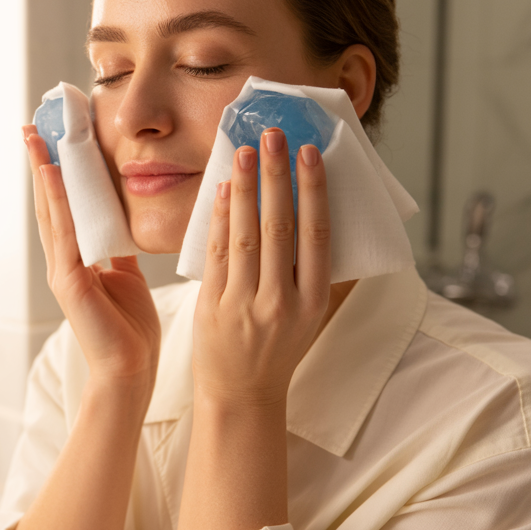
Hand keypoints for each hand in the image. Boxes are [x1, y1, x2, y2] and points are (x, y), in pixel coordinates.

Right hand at [23, 125, 161, 386]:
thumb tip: (122, 226)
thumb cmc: (130, 328)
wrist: (131, 369)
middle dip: (41, 163)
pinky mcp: (69, 281)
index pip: (64, 206)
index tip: (54, 138)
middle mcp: (63, 261)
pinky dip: (56, 202)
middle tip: (33, 126)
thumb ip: (118, 251)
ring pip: (50, 211)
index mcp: (76, 259)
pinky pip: (63, 233)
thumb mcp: (127, 276)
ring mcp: (62, 270)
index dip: (57, 172)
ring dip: (42, 173)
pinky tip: (52, 176)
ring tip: (35, 138)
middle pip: (49, 202)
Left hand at [193, 128, 331, 405]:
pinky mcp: (213, 306)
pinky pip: (217, 253)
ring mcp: (245, 305)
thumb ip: (309, 269)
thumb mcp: (308, 313)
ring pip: (246, 235)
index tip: (310, 154)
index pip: (317, 235)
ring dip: (247, 187)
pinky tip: (225, 188)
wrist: (242, 394)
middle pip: (280, 227)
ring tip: (245, 150)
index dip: (314, 191)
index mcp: (314, 301)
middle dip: (277, 176)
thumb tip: (310, 207)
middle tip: (274, 135)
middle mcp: (283, 302)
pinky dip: (221, 218)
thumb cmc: (278, 348)